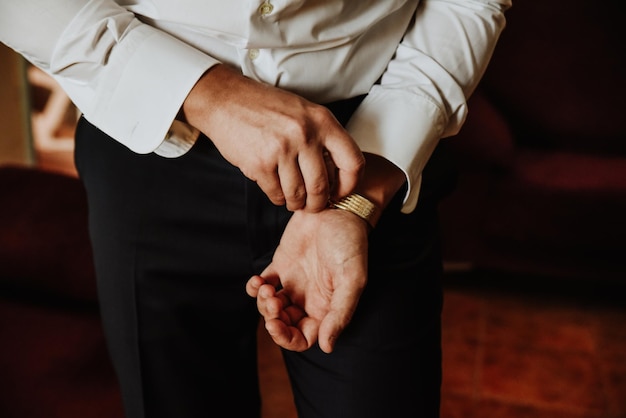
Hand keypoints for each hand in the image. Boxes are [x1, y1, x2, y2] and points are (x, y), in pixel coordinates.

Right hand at [182, 65, 364, 211]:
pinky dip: (278, 198)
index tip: (340, 192)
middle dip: (318, 203)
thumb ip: (323, 137)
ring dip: (296, 203)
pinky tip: (276, 190)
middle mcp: (305, 134)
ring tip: (294, 200)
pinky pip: (276, 194)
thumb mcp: (304, 112)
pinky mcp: (260, 163)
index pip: (352, 162)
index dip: (349, 185)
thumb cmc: (267, 108)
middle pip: (322, 186)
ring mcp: (282, 149)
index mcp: (323, 121)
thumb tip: (338, 174)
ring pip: (298, 195)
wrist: (226, 100)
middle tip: (313, 205)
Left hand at [246, 208, 369, 352]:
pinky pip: (262, 285)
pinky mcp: (281, 265)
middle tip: (272, 302)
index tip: (276, 325)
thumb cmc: (350, 244)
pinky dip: (254, 288)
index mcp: (326, 308)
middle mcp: (309, 299)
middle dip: (272, 320)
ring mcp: (294, 283)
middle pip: (284, 324)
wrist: (337, 208)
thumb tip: (327, 347)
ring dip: (262, 304)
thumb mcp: (352, 280)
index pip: (303, 337)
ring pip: (271, 307)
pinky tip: (258, 281)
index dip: (287, 339)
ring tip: (265, 289)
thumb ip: (339, 314)